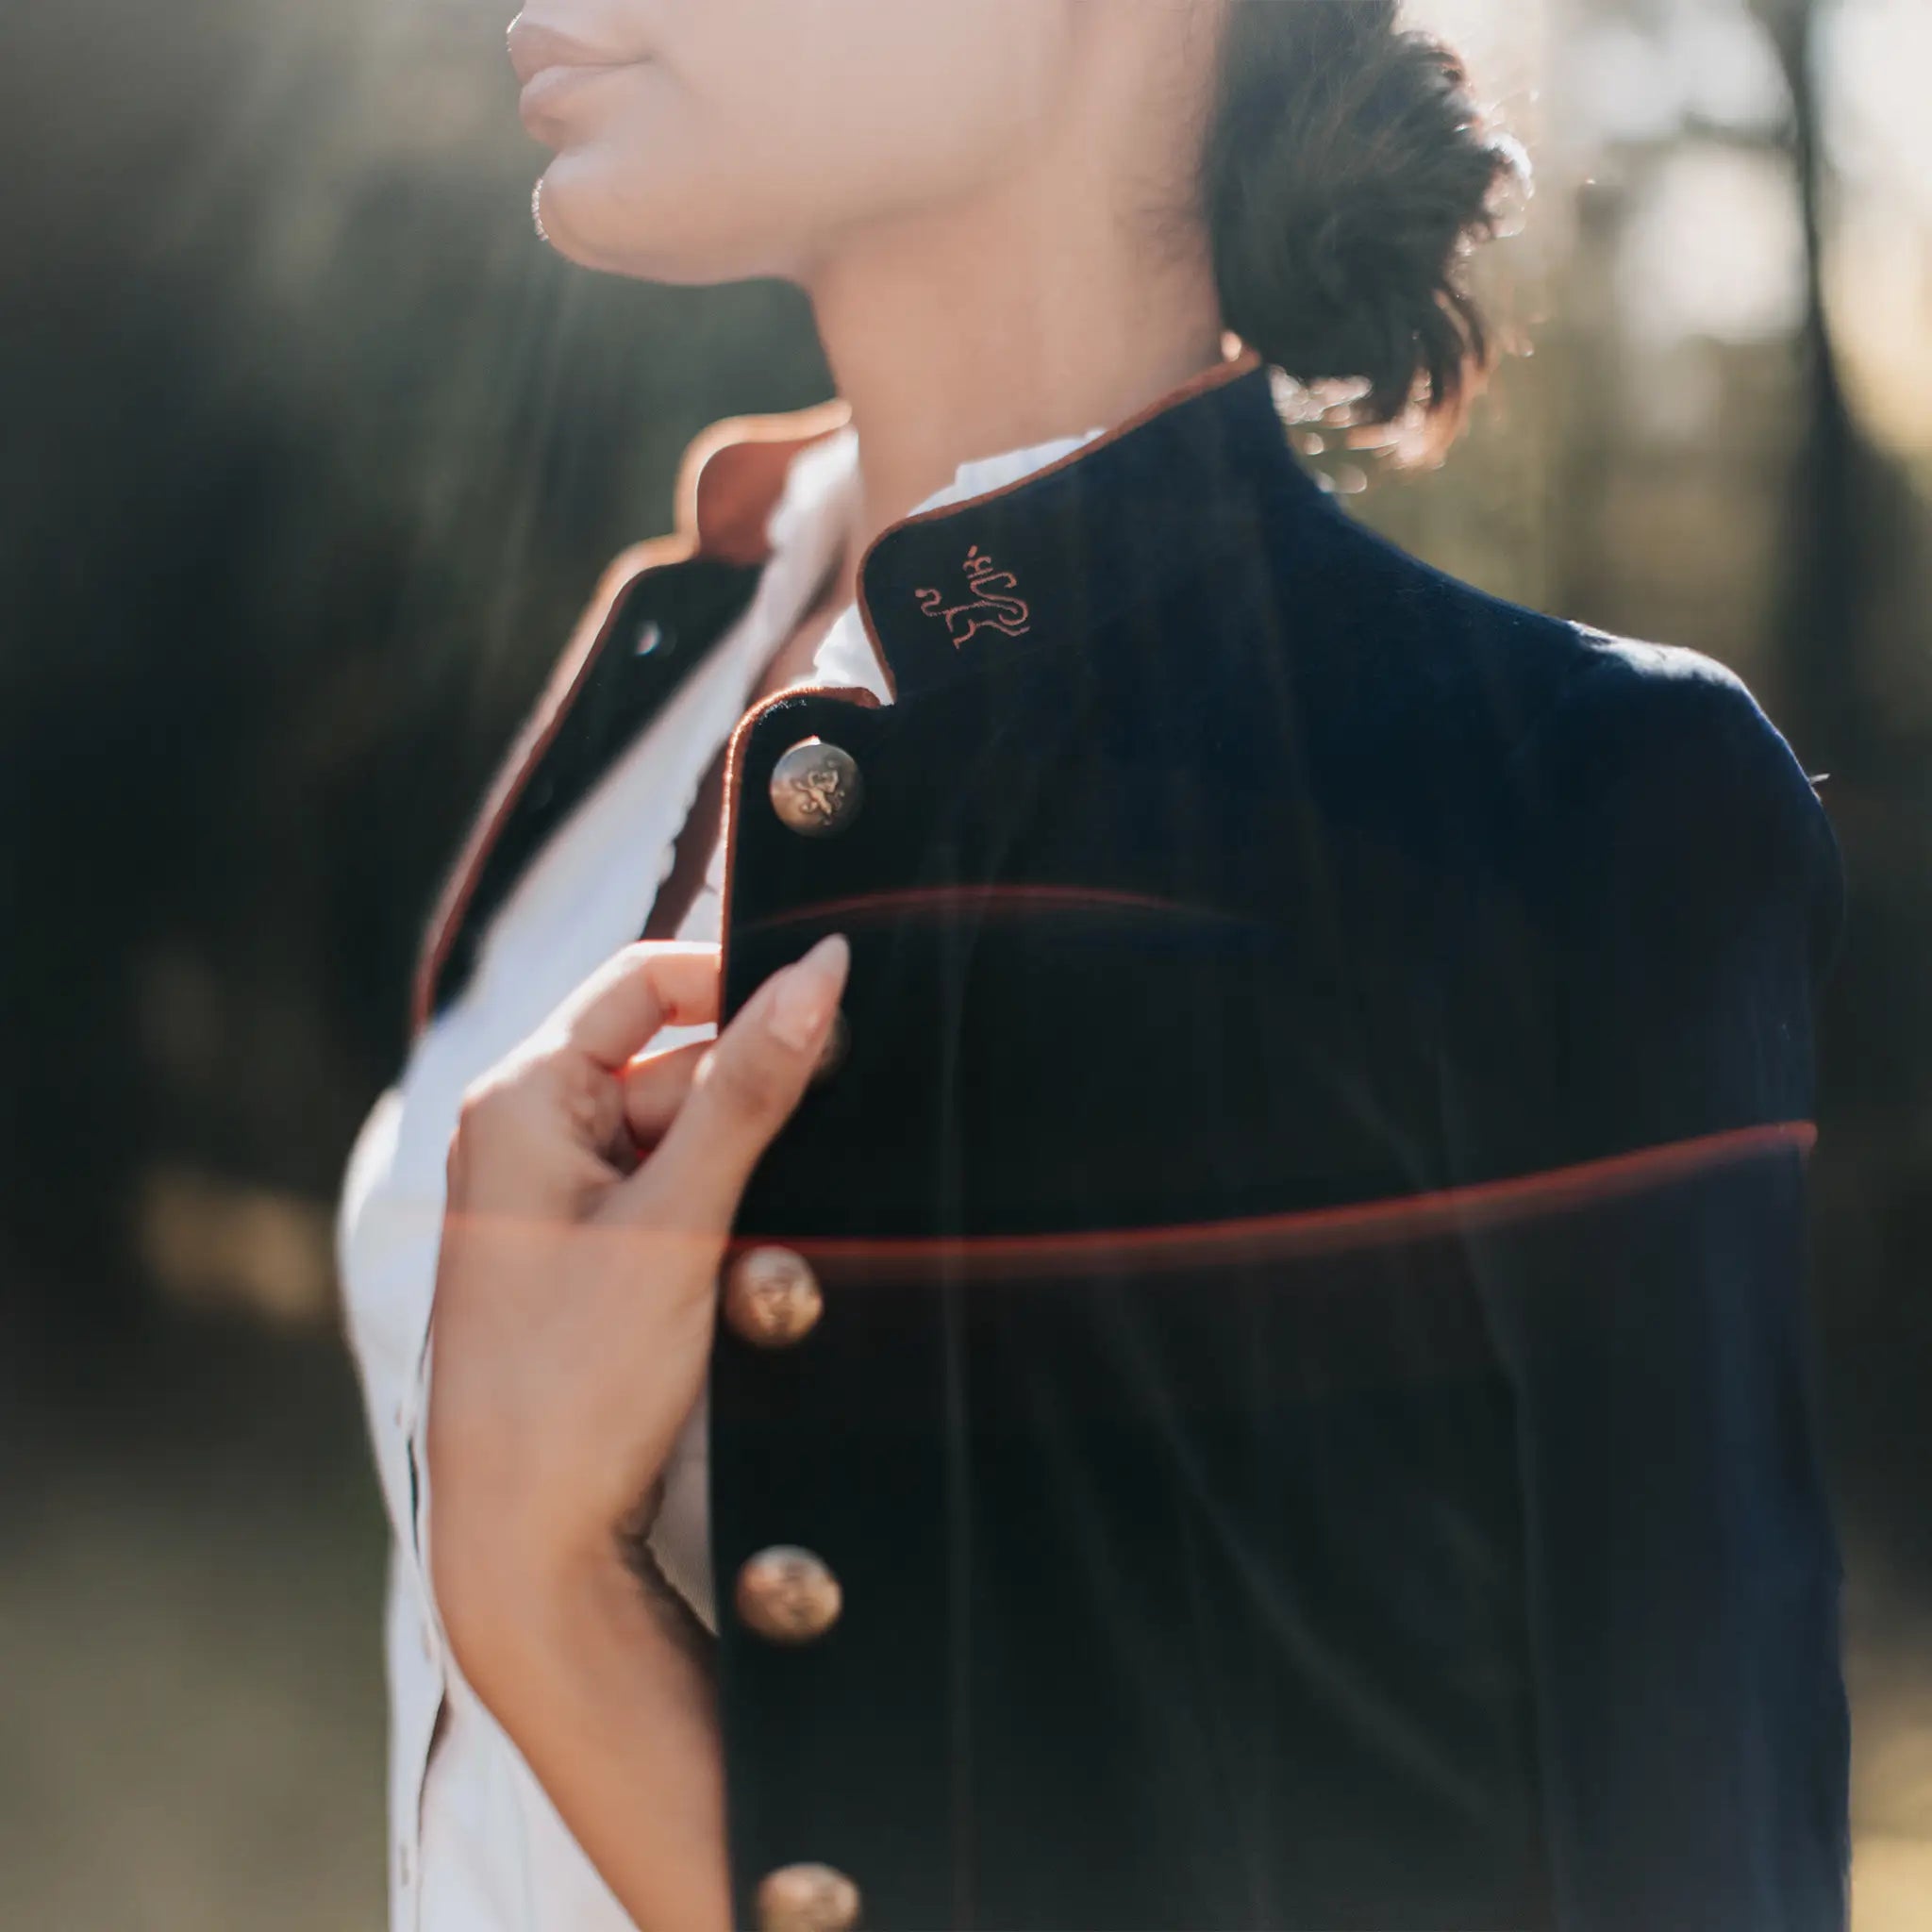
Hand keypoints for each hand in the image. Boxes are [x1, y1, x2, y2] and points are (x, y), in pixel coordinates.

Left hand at [424, 932, 849, 1691]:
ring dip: (740, 1164)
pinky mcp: (584, 1250)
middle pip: (672, 1060)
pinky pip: (669, 1189)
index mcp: (522, 1098)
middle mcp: (527, 1132)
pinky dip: (718, 1207)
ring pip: (681, 1130)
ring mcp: (553, 1195)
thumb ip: (751, 1089)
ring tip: (750, 1242)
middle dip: (749, 1096)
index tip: (828, 1012)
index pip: (645, 982)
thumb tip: (820, 970)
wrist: (526, 1542)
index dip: (738, 981)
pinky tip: (740, 1261)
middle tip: (802, 1157)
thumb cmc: (574, 1383)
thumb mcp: (678, 1222)